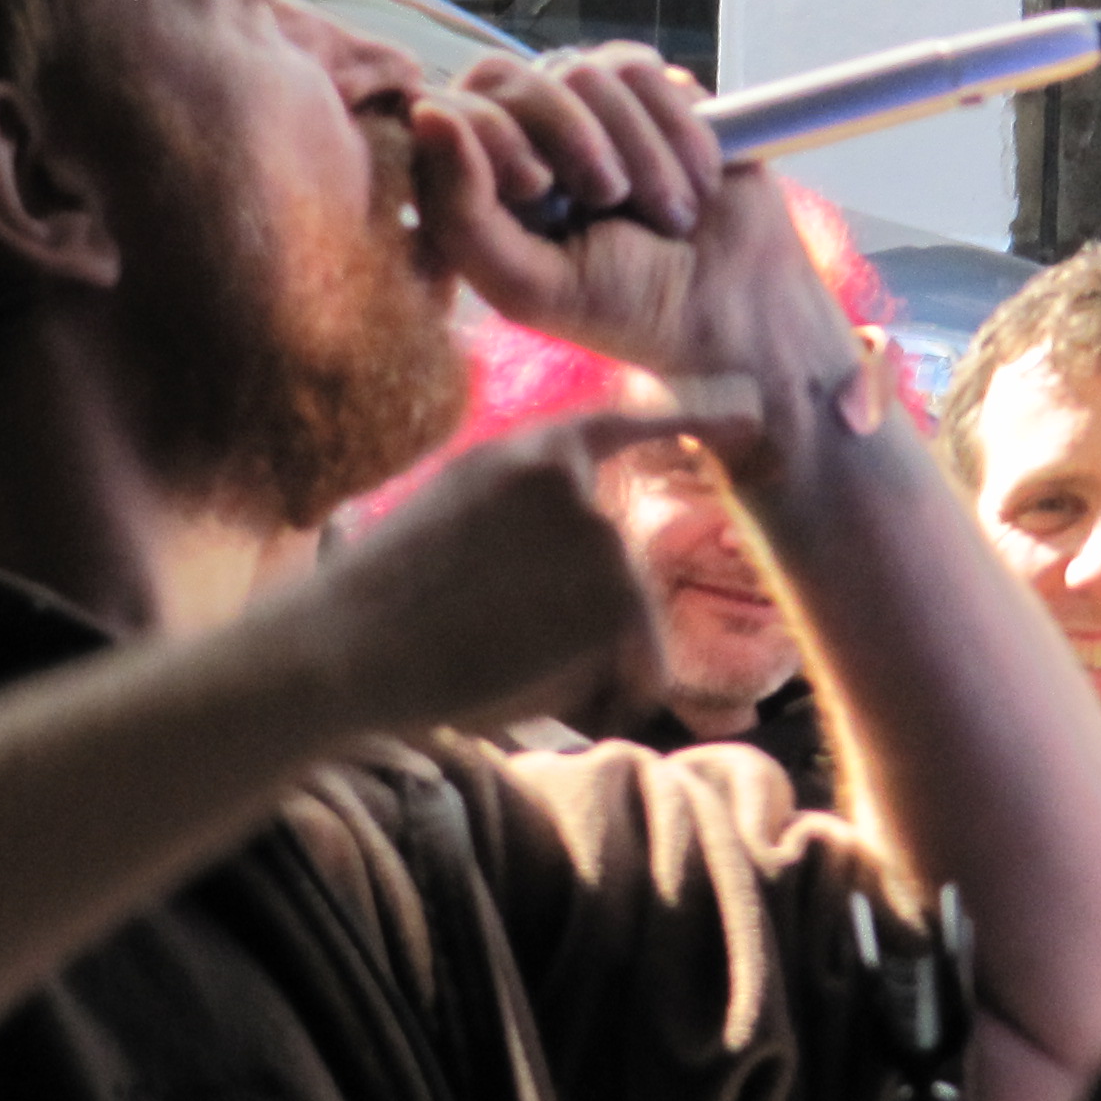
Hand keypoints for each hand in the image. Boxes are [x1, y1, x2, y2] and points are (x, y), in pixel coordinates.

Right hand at [280, 407, 743, 738]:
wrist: (350, 644)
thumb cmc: (376, 599)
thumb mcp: (449, 512)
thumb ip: (522, 508)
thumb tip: (581, 532)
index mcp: (521, 453)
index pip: (622, 426)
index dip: (693, 416)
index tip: (750, 411)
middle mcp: (574, 481)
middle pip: (617, 559)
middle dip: (578, 612)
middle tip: (493, 631)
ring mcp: (602, 534)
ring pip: (625, 616)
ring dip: (577, 653)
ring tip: (494, 650)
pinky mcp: (620, 593)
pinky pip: (641, 664)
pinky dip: (606, 689)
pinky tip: (527, 675)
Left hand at [407, 45, 851, 427]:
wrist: (741, 306)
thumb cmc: (627, 307)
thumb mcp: (526, 285)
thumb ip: (458, 212)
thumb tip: (426, 110)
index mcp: (480, 188)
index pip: (444, 110)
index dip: (488, 131)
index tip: (538, 188)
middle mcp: (525, 141)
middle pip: (505, 74)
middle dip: (566, 134)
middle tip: (608, 198)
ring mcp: (587, 111)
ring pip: (581, 71)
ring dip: (636, 151)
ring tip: (668, 213)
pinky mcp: (648, 92)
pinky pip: (640, 68)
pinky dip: (675, 128)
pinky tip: (697, 181)